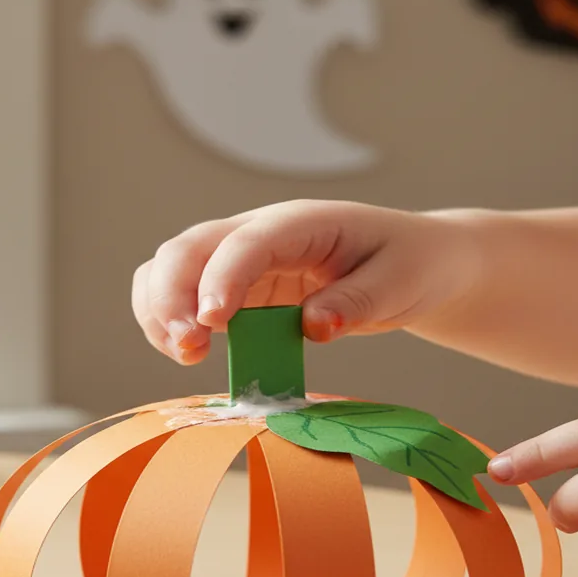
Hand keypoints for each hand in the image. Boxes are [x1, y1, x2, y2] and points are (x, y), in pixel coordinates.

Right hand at [131, 200, 478, 363]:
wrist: (417, 262)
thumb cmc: (410, 264)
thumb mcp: (398, 284)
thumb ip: (355, 303)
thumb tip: (312, 328)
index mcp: (301, 223)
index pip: (247, 242)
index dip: (222, 279)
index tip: (210, 323)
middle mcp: (260, 233)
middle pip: (189, 249)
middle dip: (172, 296)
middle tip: (188, 349)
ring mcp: (241, 260)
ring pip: (172, 268)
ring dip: (160, 309)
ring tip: (183, 353)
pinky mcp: (236, 288)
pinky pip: (184, 296)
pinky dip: (169, 320)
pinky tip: (187, 350)